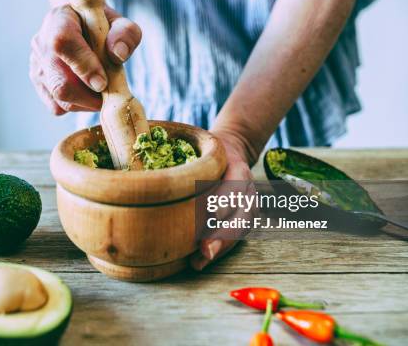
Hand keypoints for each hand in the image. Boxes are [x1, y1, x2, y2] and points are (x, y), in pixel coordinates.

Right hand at [29, 5, 141, 114]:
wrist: (79, 24)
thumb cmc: (100, 24)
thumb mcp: (118, 21)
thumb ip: (124, 33)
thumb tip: (119, 54)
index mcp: (59, 20)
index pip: (63, 43)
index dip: (84, 66)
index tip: (103, 82)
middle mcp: (41, 43)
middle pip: (60, 83)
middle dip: (90, 96)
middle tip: (110, 93)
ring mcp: (37, 66)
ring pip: (60, 99)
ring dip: (87, 102)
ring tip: (101, 90)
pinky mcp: (39, 85)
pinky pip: (57, 107)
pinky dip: (78, 105)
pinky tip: (88, 91)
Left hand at [190, 129, 255, 270]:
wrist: (233, 151)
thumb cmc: (210, 150)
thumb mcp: (203, 145)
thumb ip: (186, 149)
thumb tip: (158, 148)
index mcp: (238, 169)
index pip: (235, 185)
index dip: (224, 200)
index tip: (212, 214)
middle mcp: (247, 190)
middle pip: (241, 215)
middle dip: (223, 234)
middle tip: (205, 249)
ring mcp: (249, 207)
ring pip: (240, 230)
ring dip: (220, 247)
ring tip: (199, 261)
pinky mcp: (243, 220)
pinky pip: (235, 238)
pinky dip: (220, 250)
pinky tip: (200, 261)